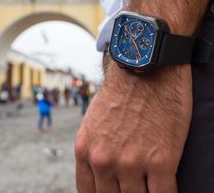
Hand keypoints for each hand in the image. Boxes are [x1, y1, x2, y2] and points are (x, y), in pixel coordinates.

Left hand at [75, 58, 191, 191]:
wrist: (146, 68)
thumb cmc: (122, 92)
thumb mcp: (94, 120)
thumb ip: (94, 148)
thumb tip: (100, 172)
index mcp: (85, 150)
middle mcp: (105, 160)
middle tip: (133, 187)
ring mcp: (133, 162)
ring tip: (149, 185)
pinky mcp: (162, 161)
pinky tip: (165, 188)